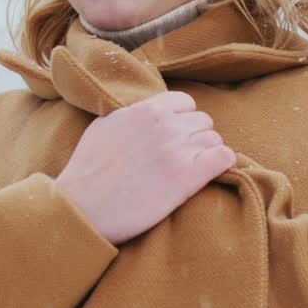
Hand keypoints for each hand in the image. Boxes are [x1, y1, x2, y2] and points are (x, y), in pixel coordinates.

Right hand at [54, 90, 234, 244]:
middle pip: (203, 121)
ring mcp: (177, 151)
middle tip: (182, 158)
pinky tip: (208, 174)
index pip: (185, 102)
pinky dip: (222, 163)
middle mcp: (165, 125)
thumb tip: (141, 113)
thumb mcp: (103, 126)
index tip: (175, 136)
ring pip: (214, 139)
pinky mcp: (187, 178)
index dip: (183, 119)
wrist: (83, 206)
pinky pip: (224, 158)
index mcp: (145, 110)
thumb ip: (129, 114)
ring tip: (192, 170)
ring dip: (207, 153)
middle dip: (195, 137)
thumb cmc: (87, 170)